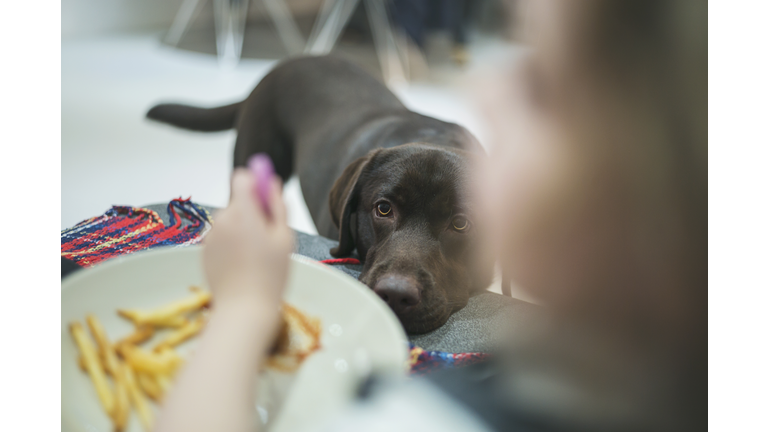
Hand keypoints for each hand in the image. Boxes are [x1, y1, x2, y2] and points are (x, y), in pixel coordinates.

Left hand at [202, 168, 292, 317]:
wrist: (244, 309)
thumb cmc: (270, 275)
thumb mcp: (284, 238)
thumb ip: (277, 205)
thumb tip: (271, 183)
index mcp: (243, 212)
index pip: (242, 178)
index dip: (255, 183)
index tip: (265, 198)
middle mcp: (222, 219)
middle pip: (238, 202)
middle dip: (252, 213)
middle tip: (268, 239)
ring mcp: (210, 236)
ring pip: (230, 222)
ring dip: (241, 230)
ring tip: (255, 257)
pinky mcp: (204, 251)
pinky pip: (221, 238)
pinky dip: (231, 245)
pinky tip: (242, 266)